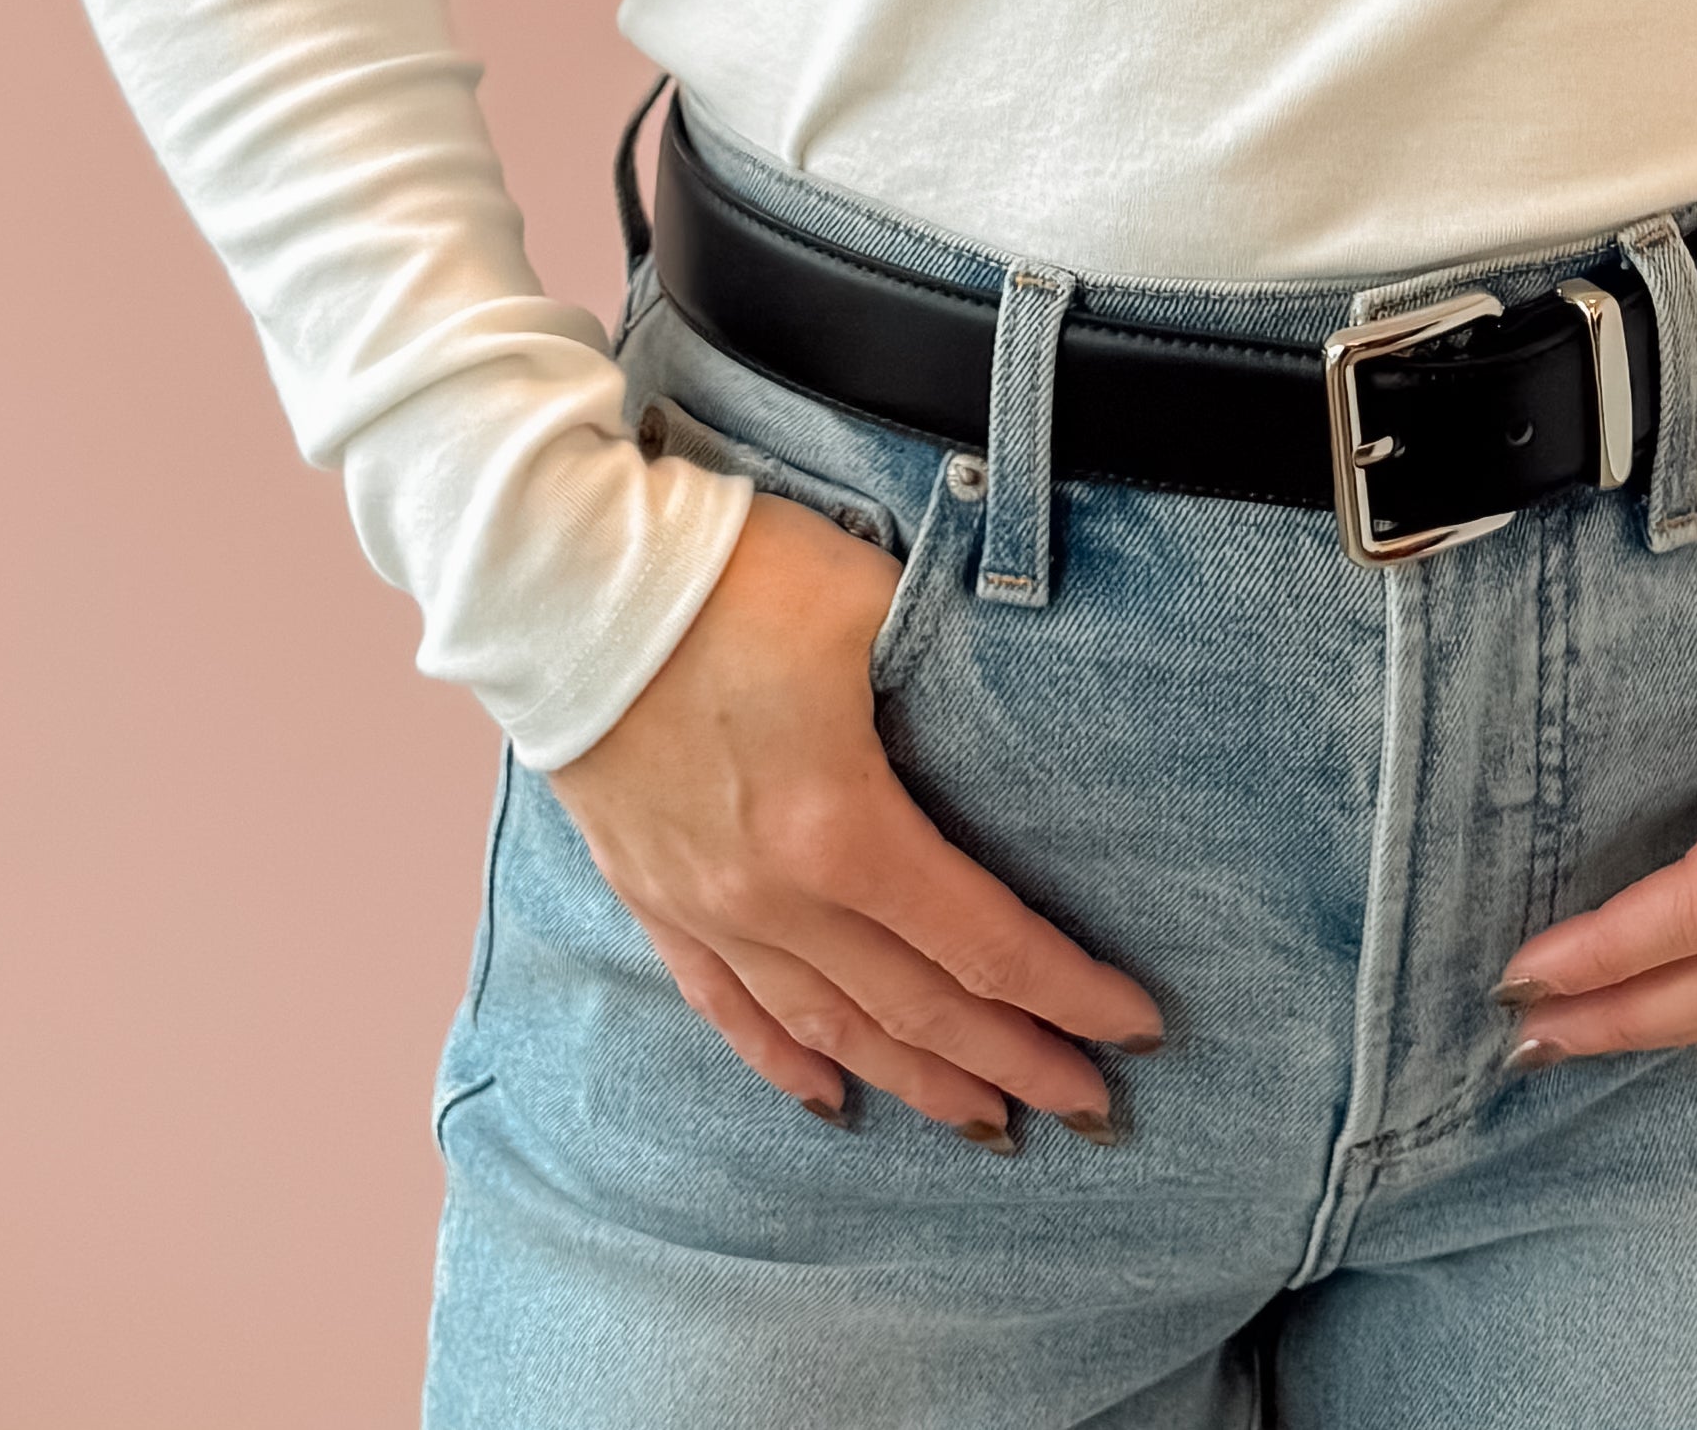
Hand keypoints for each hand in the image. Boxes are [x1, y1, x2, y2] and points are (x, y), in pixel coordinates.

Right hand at [547, 486, 1162, 1137]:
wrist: (564, 580)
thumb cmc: (725, 575)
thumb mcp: (867, 601)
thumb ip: (944, 666)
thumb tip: (1007, 701)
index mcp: (841, 828)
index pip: (982, 941)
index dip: (1064, 993)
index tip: (1132, 1028)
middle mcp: (775, 895)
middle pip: (919, 1007)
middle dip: (1016, 1062)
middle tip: (1091, 1108)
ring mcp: (708, 906)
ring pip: (831, 1027)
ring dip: (916, 1080)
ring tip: (986, 1121)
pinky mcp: (654, 894)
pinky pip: (728, 1006)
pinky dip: (785, 1060)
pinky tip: (830, 1096)